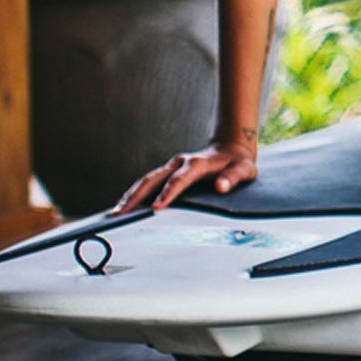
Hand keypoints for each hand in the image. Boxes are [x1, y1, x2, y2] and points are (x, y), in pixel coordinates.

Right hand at [113, 142, 257, 213]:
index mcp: (197, 163)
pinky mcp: (169, 171)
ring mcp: (173, 166)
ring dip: (132, 194)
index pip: (179, 180)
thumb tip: (220, 186)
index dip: (168, 193)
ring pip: (148, 179)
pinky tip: (125, 204)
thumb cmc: (238, 162)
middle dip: (137, 195)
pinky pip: (149, 181)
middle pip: (154, 178)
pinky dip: (136, 192)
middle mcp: (181, 162)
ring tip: (117, 211)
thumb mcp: (244, 169)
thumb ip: (233, 178)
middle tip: (121, 212)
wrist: (232, 147)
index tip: (157, 207)